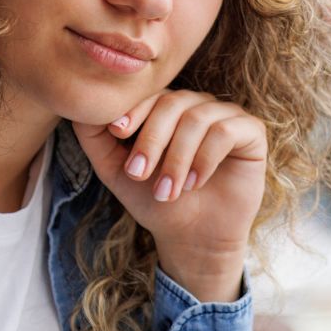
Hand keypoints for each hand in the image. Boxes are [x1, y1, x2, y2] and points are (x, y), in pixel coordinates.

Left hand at [72, 90, 267, 302]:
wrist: (191, 236)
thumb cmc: (154, 200)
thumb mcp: (115, 169)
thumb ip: (94, 137)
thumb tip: (79, 105)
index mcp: (167, 108)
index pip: (150, 94)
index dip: (134, 110)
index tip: (118, 133)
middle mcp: (197, 106)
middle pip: (173, 103)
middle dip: (152, 140)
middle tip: (139, 175)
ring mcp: (226, 117)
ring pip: (198, 118)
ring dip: (178, 157)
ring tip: (168, 191)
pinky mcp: (251, 133)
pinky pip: (227, 131)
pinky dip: (206, 158)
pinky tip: (195, 183)